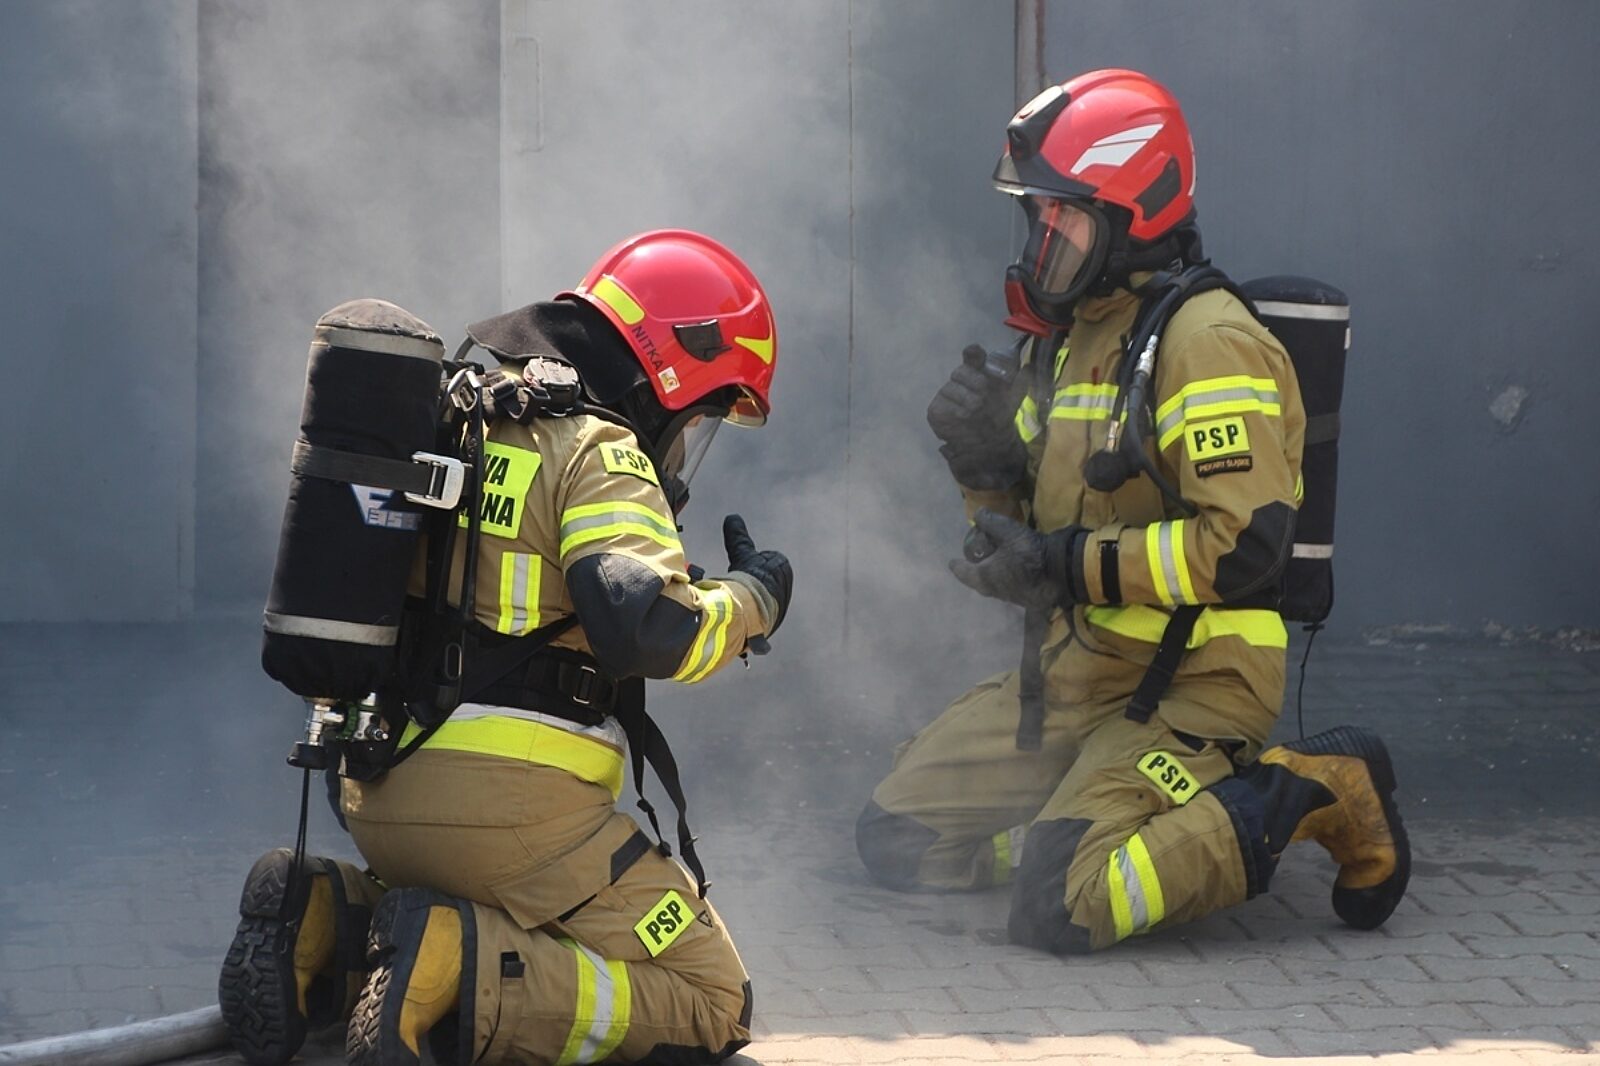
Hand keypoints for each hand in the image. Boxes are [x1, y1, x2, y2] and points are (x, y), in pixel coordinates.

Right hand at [723, 514, 792, 634]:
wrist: (751, 610)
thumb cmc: (751, 580)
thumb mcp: (742, 553)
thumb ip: (738, 536)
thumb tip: (732, 518)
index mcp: (783, 567)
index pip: (764, 562)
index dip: (749, 565)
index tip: (741, 571)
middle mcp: (784, 589)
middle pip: (759, 582)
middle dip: (749, 584)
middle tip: (737, 585)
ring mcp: (777, 607)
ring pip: (756, 599)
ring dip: (747, 600)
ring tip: (737, 600)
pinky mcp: (768, 623)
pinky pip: (753, 615)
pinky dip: (745, 614)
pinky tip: (737, 613)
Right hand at [927, 346, 1025, 489]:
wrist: (990, 445)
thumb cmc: (999, 417)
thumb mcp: (1013, 400)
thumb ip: (1020, 384)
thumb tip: (1028, 368)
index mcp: (977, 373)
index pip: (972, 356)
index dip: (974, 354)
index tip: (976, 354)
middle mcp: (959, 381)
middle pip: (960, 371)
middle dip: (974, 382)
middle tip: (983, 394)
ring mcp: (945, 394)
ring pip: (951, 388)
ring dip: (966, 399)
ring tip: (976, 411)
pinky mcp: (936, 410)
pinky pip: (943, 405)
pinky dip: (954, 411)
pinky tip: (963, 417)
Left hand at [948, 509, 1083, 610]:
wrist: (1060, 572)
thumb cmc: (1028, 552)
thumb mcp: (1007, 530)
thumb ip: (989, 521)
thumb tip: (977, 513)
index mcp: (984, 576)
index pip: (964, 572)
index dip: (957, 566)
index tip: (951, 563)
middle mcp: (995, 590)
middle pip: (979, 583)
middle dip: (974, 575)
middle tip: (972, 565)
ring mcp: (1012, 598)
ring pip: (995, 589)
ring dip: (992, 579)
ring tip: (992, 568)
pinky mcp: (1027, 599)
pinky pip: (1011, 590)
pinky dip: (1007, 582)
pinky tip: (1013, 574)